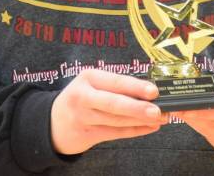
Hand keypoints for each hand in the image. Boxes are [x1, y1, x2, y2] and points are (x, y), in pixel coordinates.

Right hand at [50, 69, 167, 154]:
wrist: (53, 122)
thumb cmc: (81, 97)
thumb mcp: (91, 84)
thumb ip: (115, 86)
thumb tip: (148, 91)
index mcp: (87, 78)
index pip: (115, 82)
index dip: (135, 87)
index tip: (154, 91)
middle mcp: (83, 97)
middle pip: (113, 104)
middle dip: (137, 108)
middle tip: (158, 111)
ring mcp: (84, 117)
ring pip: (116, 121)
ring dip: (140, 121)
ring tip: (160, 118)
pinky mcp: (87, 135)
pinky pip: (115, 133)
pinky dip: (134, 131)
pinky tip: (149, 128)